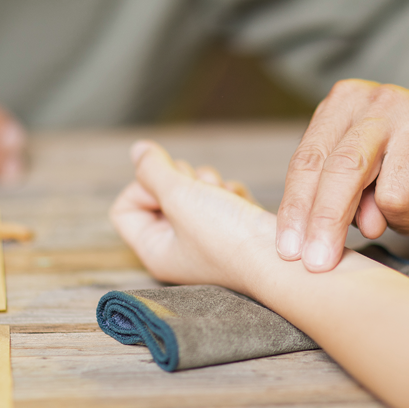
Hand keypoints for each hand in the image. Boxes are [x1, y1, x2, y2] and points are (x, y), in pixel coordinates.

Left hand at [110, 140, 275, 293]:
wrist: (283, 257)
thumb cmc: (229, 237)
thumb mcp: (180, 196)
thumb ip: (153, 169)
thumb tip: (138, 150)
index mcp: (155, 251)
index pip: (125, 209)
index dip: (141, 187)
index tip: (166, 188)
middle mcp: (177, 249)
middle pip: (158, 194)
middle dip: (180, 180)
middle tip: (198, 189)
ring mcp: (205, 240)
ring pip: (191, 191)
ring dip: (206, 183)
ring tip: (222, 194)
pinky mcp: (232, 230)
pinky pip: (218, 197)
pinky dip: (228, 192)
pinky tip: (240, 202)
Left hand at [276, 79, 408, 271]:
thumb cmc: (400, 150)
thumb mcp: (360, 157)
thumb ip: (341, 189)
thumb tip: (359, 227)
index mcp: (346, 101)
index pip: (310, 160)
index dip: (296, 209)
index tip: (288, 251)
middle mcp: (383, 102)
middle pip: (344, 171)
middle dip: (326, 224)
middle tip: (318, 264)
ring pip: (393, 198)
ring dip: (396, 221)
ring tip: (406, 207)